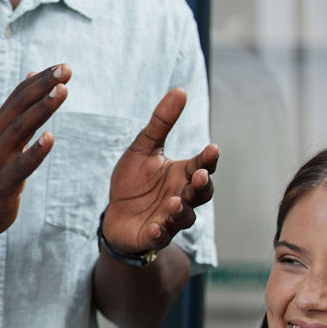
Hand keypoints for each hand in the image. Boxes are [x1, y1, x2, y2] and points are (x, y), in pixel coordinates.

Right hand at [0, 63, 70, 237]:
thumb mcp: (3, 136)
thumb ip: (19, 108)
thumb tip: (32, 75)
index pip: (20, 96)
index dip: (40, 80)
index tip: (63, 65)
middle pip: (20, 106)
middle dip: (43, 86)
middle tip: (65, 69)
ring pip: (21, 130)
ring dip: (42, 109)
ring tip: (61, 91)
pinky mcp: (2, 183)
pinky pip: (21, 166)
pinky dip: (35, 151)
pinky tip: (50, 138)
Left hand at [102, 87, 217, 254]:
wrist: (115, 214)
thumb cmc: (134, 180)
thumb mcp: (143, 148)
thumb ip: (161, 123)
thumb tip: (180, 90)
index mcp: (182, 174)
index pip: (202, 165)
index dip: (208, 159)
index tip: (211, 148)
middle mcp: (182, 196)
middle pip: (201, 193)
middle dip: (202, 186)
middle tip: (200, 176)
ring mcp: (169, 218)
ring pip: (184, 217)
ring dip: (182, 210)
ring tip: (175, 201)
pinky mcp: (153, 235)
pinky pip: (160, 237)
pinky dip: (160, 233)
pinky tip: (155, 227)